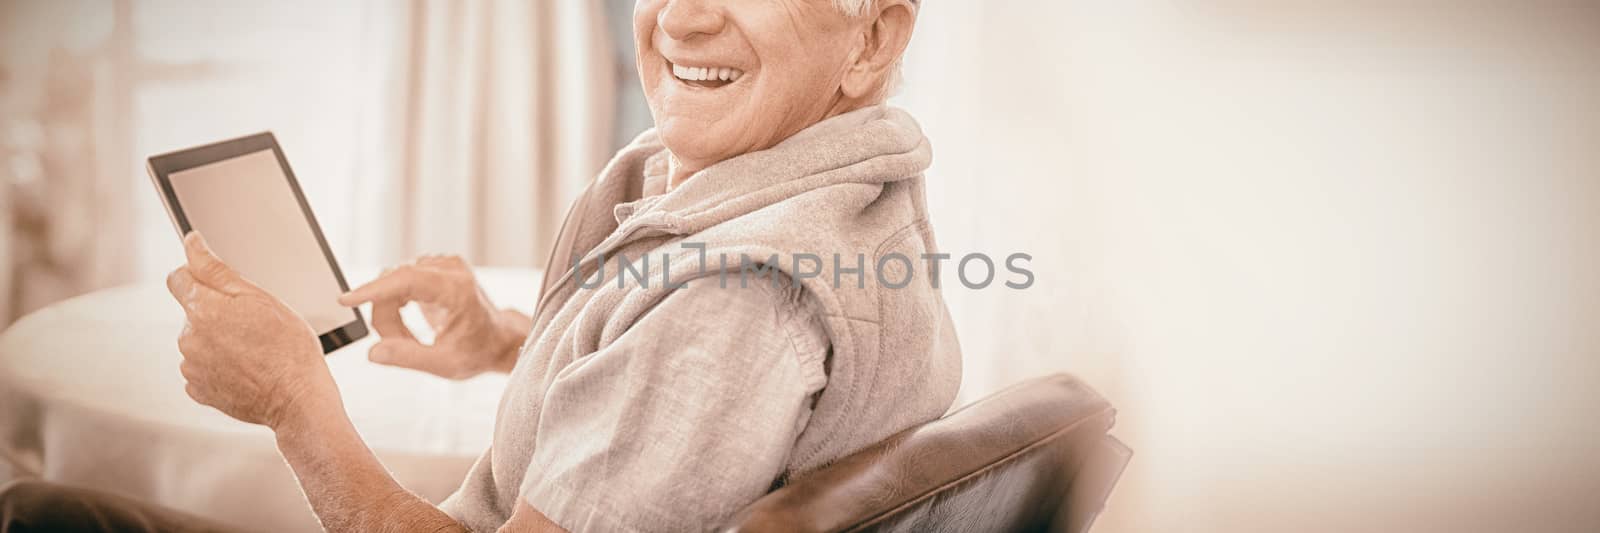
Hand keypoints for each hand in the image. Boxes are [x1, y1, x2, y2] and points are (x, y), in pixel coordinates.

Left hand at [165, 232, 337, 428]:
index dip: (198, 275)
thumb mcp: (260, 297)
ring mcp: (192, 368)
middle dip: (217, 313)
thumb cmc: (289, 347)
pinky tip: (246, 369)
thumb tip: (191, 243)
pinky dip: (220, 367)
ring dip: (219, 341)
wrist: (298, 399)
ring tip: (254, 350)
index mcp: (203, 310)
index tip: (217, 284)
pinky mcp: (200, 391)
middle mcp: (189, 339)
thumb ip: (217, 269)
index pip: (178, 278)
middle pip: (194, 313)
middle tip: (254, 324)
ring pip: (199, 342)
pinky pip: (203, 369)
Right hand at [338, 255, 529, 379]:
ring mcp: (442, 265)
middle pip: (394, 283)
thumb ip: (409, 358)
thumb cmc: (476, 352)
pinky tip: (408, 327)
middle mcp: (450, 269)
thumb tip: (373, 352)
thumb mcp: (445, 364)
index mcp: (458, 288)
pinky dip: (395, 306)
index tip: (347, 300)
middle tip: (394, 346)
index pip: (406, 280)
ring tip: (408, 340)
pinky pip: (397, 283)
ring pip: (392, 283)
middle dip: (386, 318)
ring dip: (391, 315)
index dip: (374, 290)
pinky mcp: (433, 267)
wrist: (496, 340)